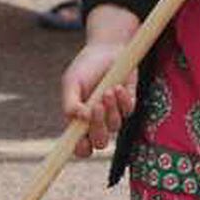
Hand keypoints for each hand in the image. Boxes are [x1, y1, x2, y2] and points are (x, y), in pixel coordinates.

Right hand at [61, 21, 138, 157]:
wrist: (106, 49)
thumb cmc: (85, 67)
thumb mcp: (71, 83)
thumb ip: (70, 103)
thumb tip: (81, 119)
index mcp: (79, 121)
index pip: (80, 146)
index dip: (80, 149)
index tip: (81, 141)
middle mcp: (97, 121)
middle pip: (100, 142)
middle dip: (98, 127)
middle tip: (96, 106)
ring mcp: (114, 113)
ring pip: (115, 126)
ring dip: (111, 109)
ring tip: (108, 90)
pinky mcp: (128, 103)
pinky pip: (128, 111)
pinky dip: (122, 100)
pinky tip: (117, 87)